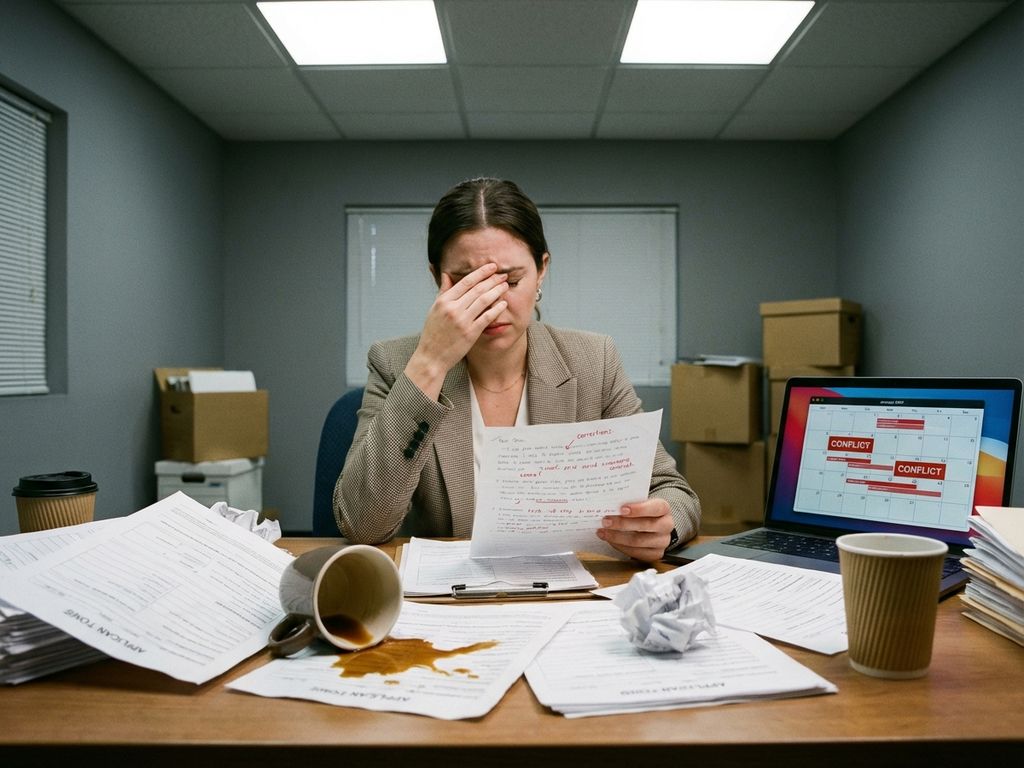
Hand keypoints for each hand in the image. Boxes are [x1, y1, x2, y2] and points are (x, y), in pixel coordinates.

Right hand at [405, 263, 508, 396]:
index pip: (466, 282)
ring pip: (484, 300)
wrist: (432, 357)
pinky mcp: (470, 333)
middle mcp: (453, 309)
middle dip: (492, 280)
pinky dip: (496, 309)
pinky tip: (503, 304)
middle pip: (477, 289)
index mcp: (444, 301)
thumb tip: (447, 274)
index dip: (481, 273)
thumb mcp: (434, 309)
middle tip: (503, 275)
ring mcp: (462, 321)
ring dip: (496, 291)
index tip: (491, 267)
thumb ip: (443, 291)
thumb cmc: (433, 333)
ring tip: (505, 286)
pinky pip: (487, 317)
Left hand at [597, 498, 674, 562]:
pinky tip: (610, 540)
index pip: (655, 508)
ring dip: (617, 537)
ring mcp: (662, 541)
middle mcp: (666, 525)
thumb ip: (628, 502)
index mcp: (664, 508)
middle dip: (622, 524)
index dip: (639, 509)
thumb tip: (609, 504)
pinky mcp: (655, 554)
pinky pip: (636, 553)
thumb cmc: (641, 511)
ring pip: (638, 541)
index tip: (621, 509)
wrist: (651, 525)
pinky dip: (620, 546)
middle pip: (645, 526)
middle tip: (605, 521)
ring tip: (603, 532)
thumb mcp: (638, 502)